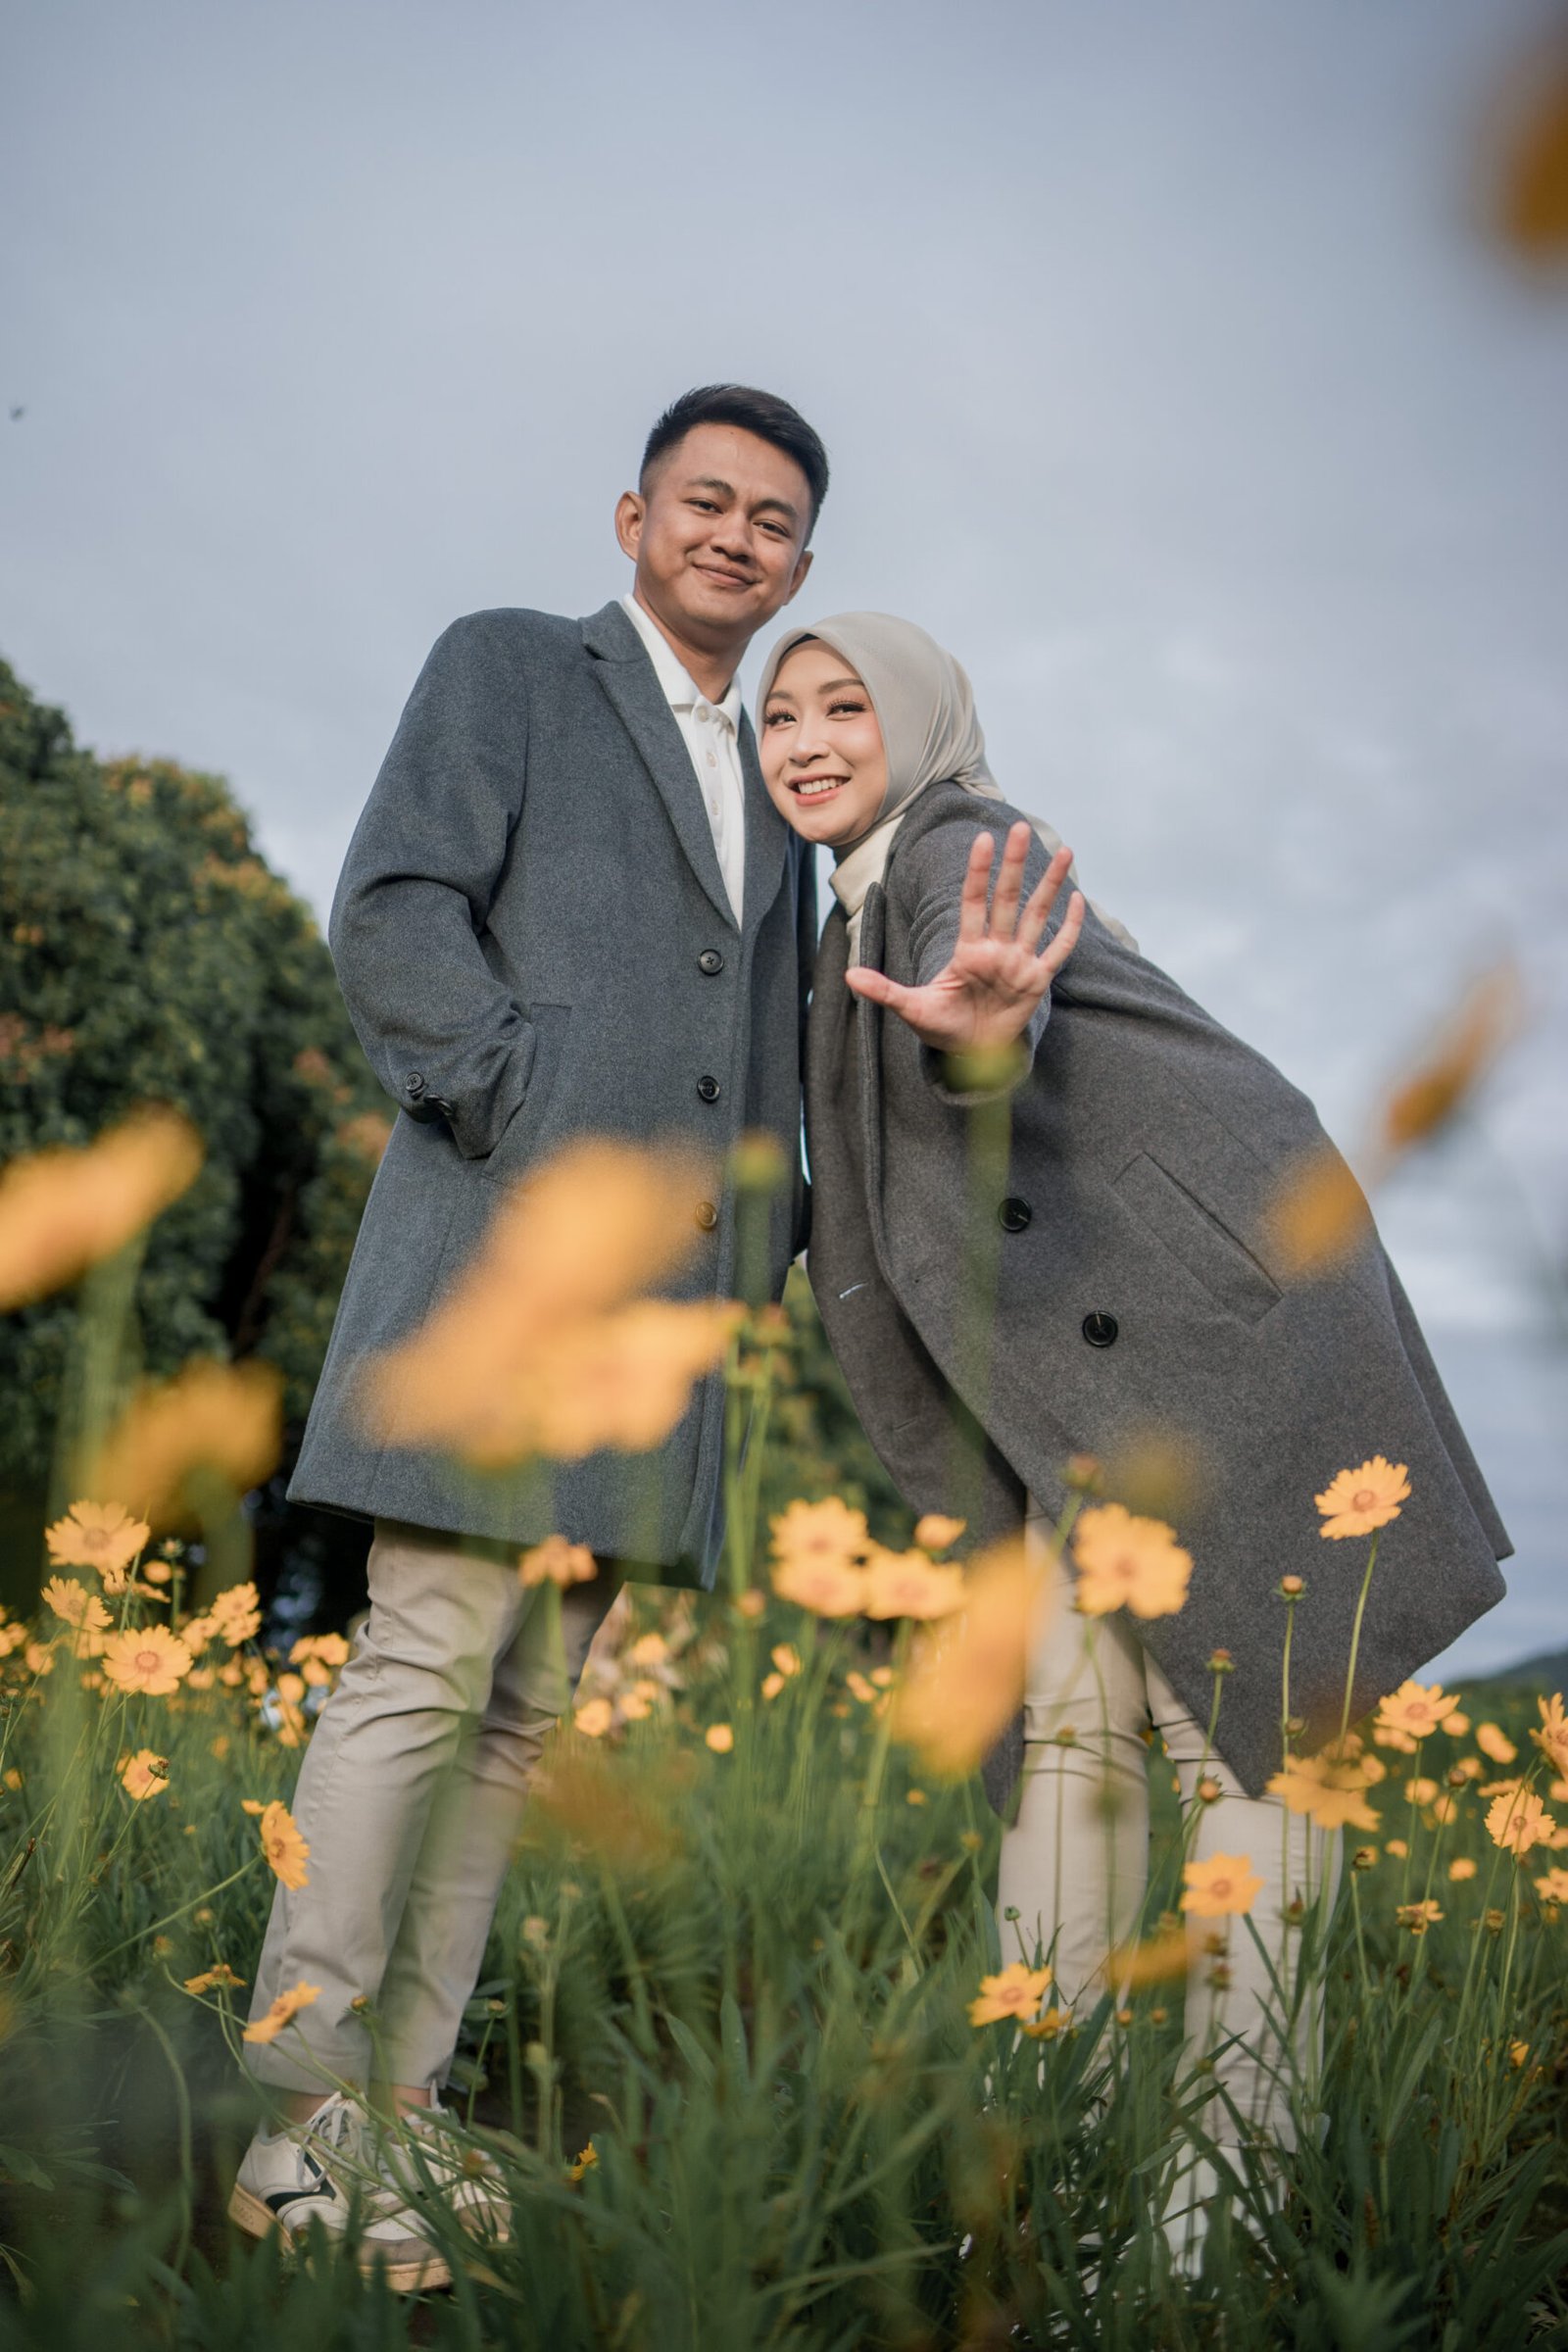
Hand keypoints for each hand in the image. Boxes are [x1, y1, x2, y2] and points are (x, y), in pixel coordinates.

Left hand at [845, 822, 1083, 1052]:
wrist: (972, 1055)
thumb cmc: (942, 1027)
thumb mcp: (911, 1010)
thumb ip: (884, 991)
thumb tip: (849, 976)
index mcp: (968, 951)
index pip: (973, 903)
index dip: (978, 872)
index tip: (982, 841)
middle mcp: (996, 949)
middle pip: (1007, 898)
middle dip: (1013, 864)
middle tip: (1018, 827)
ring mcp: (1019, 962)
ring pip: (1038, 915)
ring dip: (1051, 885)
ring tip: (1065, 852)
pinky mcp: (1037, 981)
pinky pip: (1057, 950)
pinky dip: (1070, 928)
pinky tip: (1078, 900)